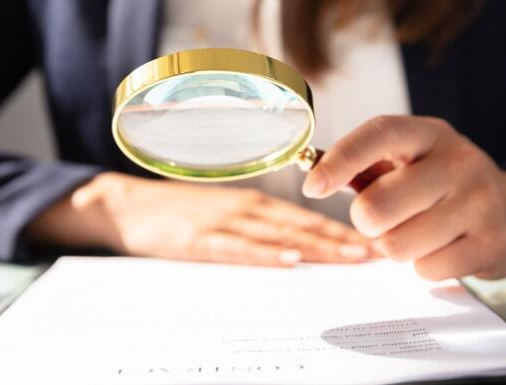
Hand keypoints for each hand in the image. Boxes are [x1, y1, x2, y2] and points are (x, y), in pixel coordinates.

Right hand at [27, 172, 374, 266]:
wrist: (129, 205)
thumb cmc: (179, 212)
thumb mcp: (221, 212)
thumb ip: (255, 225)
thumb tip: (295, 246)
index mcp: (253, 203)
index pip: (305, 217)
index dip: (340, 230)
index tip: (372, 243)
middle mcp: (245, 208)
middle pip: (301, 225)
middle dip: (341, 240)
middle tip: (377, 253)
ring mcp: (223, 222)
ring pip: (278, 235)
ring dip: (317, 246)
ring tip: (350, 258)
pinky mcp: (200, 239)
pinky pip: (238, 248)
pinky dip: (265, 253)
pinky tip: (289, 260)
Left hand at [303, 115, 505, 279]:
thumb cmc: (440, 185)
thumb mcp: (410, 161)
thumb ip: (364, 166)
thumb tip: (312, 175)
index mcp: (429, 134)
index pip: (379, 134)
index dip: (340, 160)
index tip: (312, 187)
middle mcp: (458, 162)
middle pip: (377, 206)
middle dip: (366, 222)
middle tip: (382, 219)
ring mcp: (480, 202)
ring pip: (396, 245)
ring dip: (395, 246)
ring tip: (418, 231)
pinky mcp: (492, 243)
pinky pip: (425, 269)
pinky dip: (423, 265)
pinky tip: (443, 247)